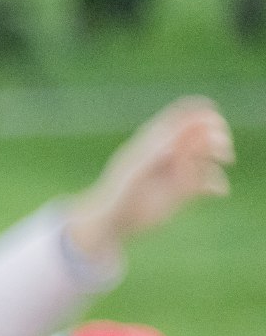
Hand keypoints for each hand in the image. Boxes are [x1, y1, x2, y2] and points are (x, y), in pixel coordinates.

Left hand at [64, 98, 234, 262]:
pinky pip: (208, 181)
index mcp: (156, 139)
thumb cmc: (117, 194)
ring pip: (208, 155)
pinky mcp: (184, 190)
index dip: (201, 113)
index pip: (185, 114)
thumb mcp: (135, 171)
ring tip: (223, 162)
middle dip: (215, 135)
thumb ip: (155, 153)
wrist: (112, 221)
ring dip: (220, 155)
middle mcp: (170, 151)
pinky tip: (217, 191)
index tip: (212, 122)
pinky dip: (216, 183)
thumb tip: (175, 139)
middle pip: (202, 132)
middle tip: (220, 147)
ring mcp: (178, 169)